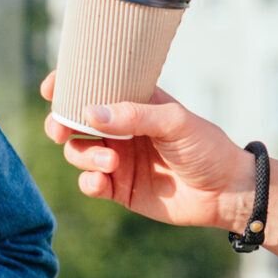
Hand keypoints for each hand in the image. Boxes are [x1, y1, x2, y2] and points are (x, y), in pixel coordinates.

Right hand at [39, 71, 255, 231]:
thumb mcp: (175, 122)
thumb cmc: (206, 147)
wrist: (226, 191)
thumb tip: (89, 112)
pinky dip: (88, 181)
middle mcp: (121, 129)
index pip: (95, 88)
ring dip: (83, 156)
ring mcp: (118, 159)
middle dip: (61, 125)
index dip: (68, 86)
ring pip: (78, 153)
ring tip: (109, 162)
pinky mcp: (119, 189)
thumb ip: (134, 115)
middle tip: (62, 131)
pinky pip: (90, 183)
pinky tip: (100, 181)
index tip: (51, 88)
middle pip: (75, 122)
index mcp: (134, 103)